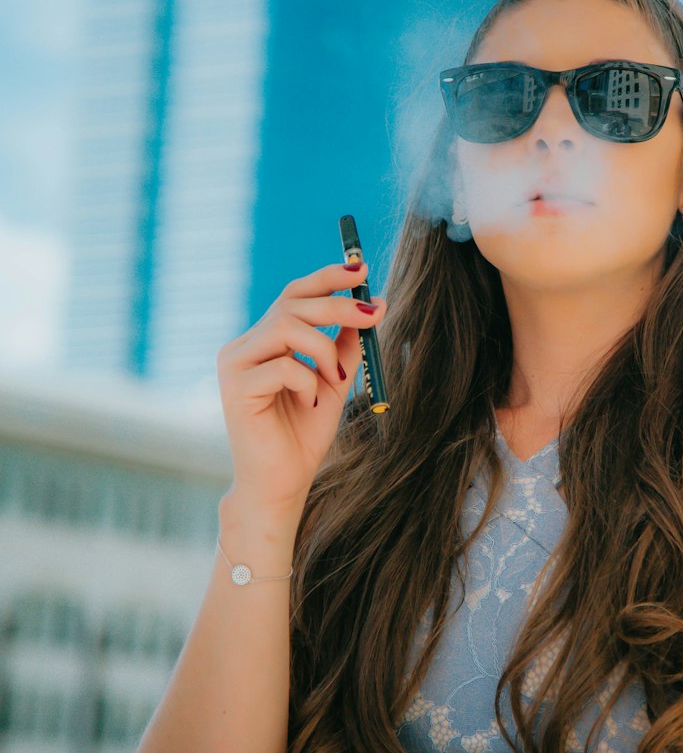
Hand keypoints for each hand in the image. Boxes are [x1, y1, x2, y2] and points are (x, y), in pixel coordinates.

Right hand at [215, 260, 385, 511]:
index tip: (361, 270)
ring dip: (323, 350)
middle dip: (338, 305)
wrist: (282, 483)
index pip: (293, 294)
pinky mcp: (235, 388)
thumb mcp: (335, 379)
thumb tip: (377, 302)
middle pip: (291, 304)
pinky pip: (283, 366)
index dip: (327, 277)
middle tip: (373, 314)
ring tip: (334, 380)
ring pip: (286, 328)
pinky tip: (308, 404)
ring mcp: (234, 365)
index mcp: (263, 340)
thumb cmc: (304, 433)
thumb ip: (347, 343)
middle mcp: (243, 346)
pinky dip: (307, 382)